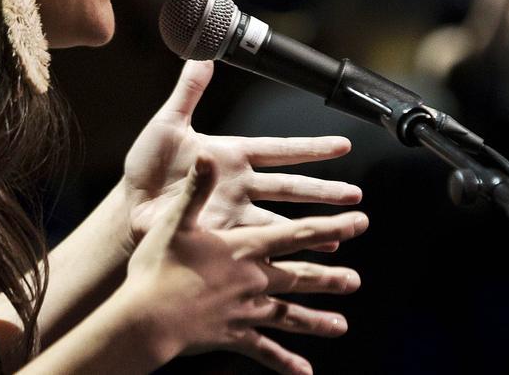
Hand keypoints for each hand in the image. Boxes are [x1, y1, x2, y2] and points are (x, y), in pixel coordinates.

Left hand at [122, 60, 361, 252]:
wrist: (129, 204)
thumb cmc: (148, 164)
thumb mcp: (168, 124)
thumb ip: (189, 91)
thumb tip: (200, 53)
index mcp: (233, 154)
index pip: (281, 150)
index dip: (312, 148)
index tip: (344, 145)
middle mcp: (241, 184)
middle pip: (291, 188)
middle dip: (324, 192)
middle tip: (356, 196)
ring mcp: (234, 213)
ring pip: (282, 220)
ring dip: (312, 227)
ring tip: (342, 234)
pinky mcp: (222, 237)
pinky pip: (258, 246)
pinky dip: (284, 254)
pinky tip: (305, 261)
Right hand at [123, 157, 367, 374]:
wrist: (148, 319)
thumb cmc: (160, 268)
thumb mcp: (176, 222)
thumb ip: (196, 189)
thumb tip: (207, 155)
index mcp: (245, 247)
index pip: (299, 234)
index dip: (333, 226)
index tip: (360, 222)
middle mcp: (254, 279)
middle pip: (300, 277)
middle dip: (330, 278)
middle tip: (356, 280)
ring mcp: (246, 311)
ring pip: (289, 315)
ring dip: (317, 320)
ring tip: (340, 326)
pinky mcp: (233, 335)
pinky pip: (265, 350)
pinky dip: (285, 361)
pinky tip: (304, 372)